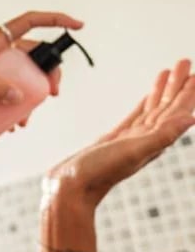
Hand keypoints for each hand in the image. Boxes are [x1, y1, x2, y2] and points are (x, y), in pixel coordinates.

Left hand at [0, 11, 83, 112]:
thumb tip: (18, 98)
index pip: (30, 22)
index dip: (55, 20)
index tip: (78, 27)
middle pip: (32, 57)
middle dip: (47, 75)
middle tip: (51, 96)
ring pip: (19, 78)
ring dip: (28, 97)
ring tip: (24, 121)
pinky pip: (4, 90)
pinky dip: (12, 105)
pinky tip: (11, 125)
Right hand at [47, 59, 194, 211]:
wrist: (69, 189)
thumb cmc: (98, 174)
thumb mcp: (132, 152)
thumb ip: (162, 136)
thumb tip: (191, 119)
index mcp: (153, 142)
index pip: (175, 112)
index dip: (187, 93)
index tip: (193, 74)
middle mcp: (145, 140)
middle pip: (166, 107)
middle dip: (176, 86)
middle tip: (184, 62)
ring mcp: (129, 140)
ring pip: (152, 110)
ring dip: (161, 92)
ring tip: (168, 73)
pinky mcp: (113, 140)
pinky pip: (135, 117)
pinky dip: (144, 105)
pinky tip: (146, 98)